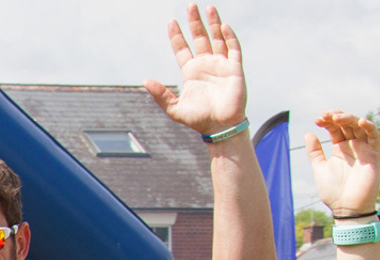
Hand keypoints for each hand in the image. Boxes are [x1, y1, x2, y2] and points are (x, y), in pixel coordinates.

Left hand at [143, 4, 246, 134]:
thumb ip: (160, 94)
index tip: (171, 22)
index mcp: (191, 72)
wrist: (220, 128)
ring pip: (217, 39)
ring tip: (208, 8)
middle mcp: (206, 65)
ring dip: (213, 23)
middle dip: (195, 22)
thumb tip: (145, 81)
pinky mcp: (235, 69)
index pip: (182, 48)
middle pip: (199, 38)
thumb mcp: (174, 108)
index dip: (177, 36)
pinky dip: (229, 37)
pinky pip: (233, 49)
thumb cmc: (199, 120)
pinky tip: (223, 26)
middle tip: (190, 5)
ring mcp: (221, 65)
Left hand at [305, 112, 379, 215]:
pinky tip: (359, 122)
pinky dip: (369, 127)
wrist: (347, 208)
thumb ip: (315, 152)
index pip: (336, 128)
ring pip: (360, 127)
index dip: (328, 121)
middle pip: (348, 124)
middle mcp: (353, 147)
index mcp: (340, 149)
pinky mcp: (374, 155)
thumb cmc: (333, 191)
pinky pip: (375, 137)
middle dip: (337, 117)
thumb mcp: (320, 168)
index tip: (317, 119)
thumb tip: (308, 133)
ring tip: (337, 117)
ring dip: (350, 118)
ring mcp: (364, 150)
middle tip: (325, 116)